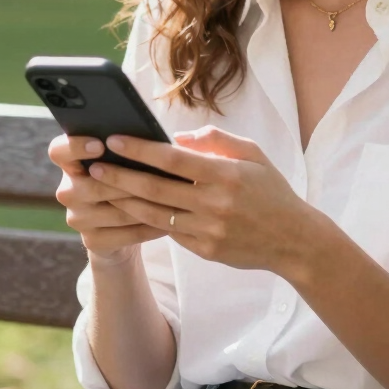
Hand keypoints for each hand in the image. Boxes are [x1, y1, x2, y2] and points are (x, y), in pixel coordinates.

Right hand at [49, 134, 164, 264]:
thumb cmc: (130, 181)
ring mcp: (77, 218)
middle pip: (94, 184)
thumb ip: (132, 148)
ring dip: (146, 204)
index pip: (59, 150)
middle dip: (128, 180)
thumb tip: (158, 139)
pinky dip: (150, 227)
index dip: (76, 146)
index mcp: (71, 163)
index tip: (101, 144)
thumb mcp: (126, 162)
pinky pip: (125, 234)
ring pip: (116, 210)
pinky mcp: (91, 241)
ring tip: (173, 198)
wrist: (124, 228)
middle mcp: (68, 190)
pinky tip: (169, 221)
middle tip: (158, 176)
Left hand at [93, 126, 316, 274]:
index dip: (140, 149)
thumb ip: (217, 140)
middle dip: (119, 176)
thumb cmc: (272, 191)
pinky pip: (168, 231)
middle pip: (155, 188)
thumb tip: (178, 139)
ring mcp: (207, 230)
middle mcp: (214, 204)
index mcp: (226, 175)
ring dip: (124, 200)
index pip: (173, 160)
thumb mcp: (253, 154)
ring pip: (154, 213)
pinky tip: (128, 208)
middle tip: (94, 166)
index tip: (115, 140)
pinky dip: (145, 219)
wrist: (293, 240)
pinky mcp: (204, 249)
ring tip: (102, 188)